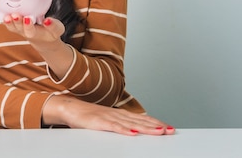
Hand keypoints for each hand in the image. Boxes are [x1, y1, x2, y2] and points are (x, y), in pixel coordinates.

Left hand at [2, 14, 63, 44]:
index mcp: (36, 33)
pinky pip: (6, 21)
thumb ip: (53, 25)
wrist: (42, 38)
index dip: (28, 25)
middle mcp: (24, 31)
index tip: (28, 18)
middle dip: (16, 21)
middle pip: (18, 28)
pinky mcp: (14, 24)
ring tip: (5, 15)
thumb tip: (48, 20)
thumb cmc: (50, 32)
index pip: (31, 31)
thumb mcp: (57, 30)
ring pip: (10, 25)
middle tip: (15, 14)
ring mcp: (18, 28)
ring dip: (7, 21)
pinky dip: (1, 17)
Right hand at [44, 95, 174, 135]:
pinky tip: (132, 133)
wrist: (70, 107)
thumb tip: (136, 130)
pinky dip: (124, 130)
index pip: (142, 118)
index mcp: (120, 114)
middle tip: (170, 130)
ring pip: (131, 124)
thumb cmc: (88, 116)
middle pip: (140, 120)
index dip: (156, 123)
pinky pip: (113, 127)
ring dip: (145, 128)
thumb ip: (121, 124)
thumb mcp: (108, 120)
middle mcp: (117, 114)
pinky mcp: (99, 122)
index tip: (170, 128)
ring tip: (158, 132)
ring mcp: (108, 117)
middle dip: (156, 126)